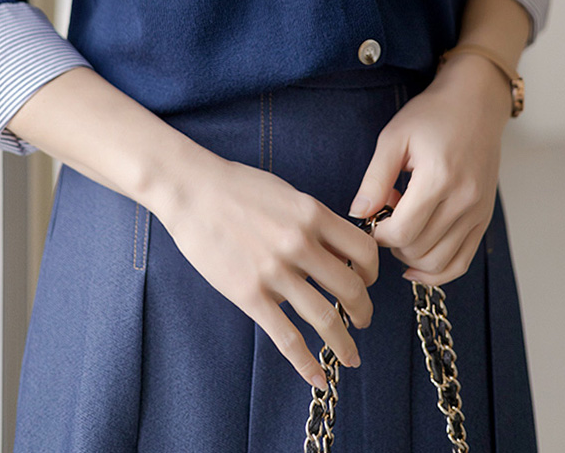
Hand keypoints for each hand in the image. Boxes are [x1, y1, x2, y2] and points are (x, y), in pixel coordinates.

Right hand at [156, 146, 385, 390]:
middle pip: (351, 288)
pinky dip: (307, 364)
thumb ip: (314, 220)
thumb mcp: (287, 193)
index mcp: (312, 213)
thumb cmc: (237, 187)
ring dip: (344, 343)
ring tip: (350, 355)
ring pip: (325, 318)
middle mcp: (300, 243)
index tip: (368, 281)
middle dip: (363, 311)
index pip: (364, 250)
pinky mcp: (249, 294)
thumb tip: (338, 249)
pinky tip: (318, 377)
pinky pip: (286, 338)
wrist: (191, 190)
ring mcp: (274, 271)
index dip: (373, 272)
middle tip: (363, 320)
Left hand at [347, 54, 511, 286]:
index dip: (378, 234)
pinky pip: (462, 261)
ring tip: (401, 229)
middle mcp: (464, 200)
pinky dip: (437, 270)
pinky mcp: (484, 219)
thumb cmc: (432, 115)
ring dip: (412, 257)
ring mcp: (478, 213)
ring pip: (440, 262)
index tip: (370, 218)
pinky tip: (415, 262)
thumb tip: (358, 214)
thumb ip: (375, 179)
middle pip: (420, 250)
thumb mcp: (394, 138)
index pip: (402, 232)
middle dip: (392, 244)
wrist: (475, 104)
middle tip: (384, 217)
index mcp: (439, 178)